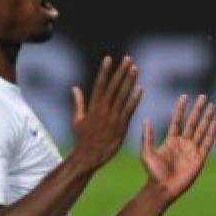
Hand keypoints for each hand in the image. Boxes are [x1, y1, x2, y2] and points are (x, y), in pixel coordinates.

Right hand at [70, 56, 141, 170]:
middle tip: (128, 59)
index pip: (99, 84)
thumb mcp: (77, 120)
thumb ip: (78, 103)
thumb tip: (75, 87)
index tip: (109, 58)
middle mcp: (103, 110)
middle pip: (113, 87)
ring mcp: (112, 118)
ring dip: (129, 81)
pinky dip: (134, 99)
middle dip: (121, 72)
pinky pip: (129, 110)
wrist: (88, 157)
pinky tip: (140, 89)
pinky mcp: (121, 127)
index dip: (104, 71)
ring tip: (135, 68)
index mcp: (92, 107)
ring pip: (122, 96)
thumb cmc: (81, 139)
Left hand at [140, 94, 215, 202]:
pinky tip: (215, 123)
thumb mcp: (147, 153)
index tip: (184, 96)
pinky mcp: (199, 159)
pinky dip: (211, 134)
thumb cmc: (153, 173)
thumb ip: (147, 136)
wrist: (162, 189)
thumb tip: (146, 119)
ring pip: (201, 130)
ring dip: (206, 118)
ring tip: (212, 106)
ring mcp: (192, 150)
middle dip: (198, 109)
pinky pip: (206, 144)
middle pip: (192, 122)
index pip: (178, 120)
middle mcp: (183, 143)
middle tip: (203, 96)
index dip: (181, 109)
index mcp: (171, 140)